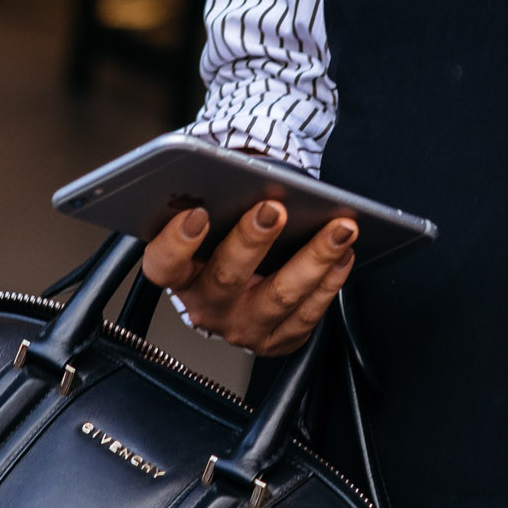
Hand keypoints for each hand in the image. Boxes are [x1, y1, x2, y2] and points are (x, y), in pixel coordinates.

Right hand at [141, 199, 355, 353]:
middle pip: (227, 277)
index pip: (164, 265)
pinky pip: (308, 314)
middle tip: (274, 209)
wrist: (244, 289)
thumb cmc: (228, 240)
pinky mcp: (277, 340)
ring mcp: (242, 327)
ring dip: (313, 259)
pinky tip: (344, 253)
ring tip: (339, 228)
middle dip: (253, 240)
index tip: (199, 212)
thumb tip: (244, 167)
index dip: (176, 242)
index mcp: (180, 275)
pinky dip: (330, 281)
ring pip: (279, 297)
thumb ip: (217, 197)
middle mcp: (206, 307)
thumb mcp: (213, 218)